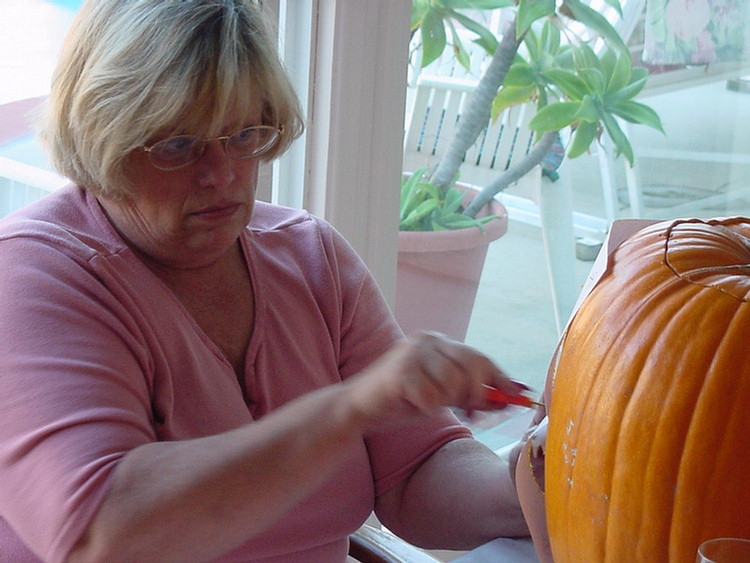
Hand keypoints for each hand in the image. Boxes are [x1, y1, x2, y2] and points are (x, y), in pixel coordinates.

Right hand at [345, 331, 526, 431]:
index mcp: (438, 342)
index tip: (519, 395)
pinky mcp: (401, 372)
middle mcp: (428, 341)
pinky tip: (410, 404)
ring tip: (425, 403)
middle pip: (473, 367)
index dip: (501, 379)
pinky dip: (426, 409)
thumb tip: (507, 398)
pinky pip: (432, 399)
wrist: (357, 407)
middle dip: (477, 395)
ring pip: (454, 384)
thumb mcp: (441, 395)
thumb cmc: (400, 401)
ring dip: (444, 402)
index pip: (480, 358)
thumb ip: (469, 393)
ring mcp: (413, 353)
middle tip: (468, 412)